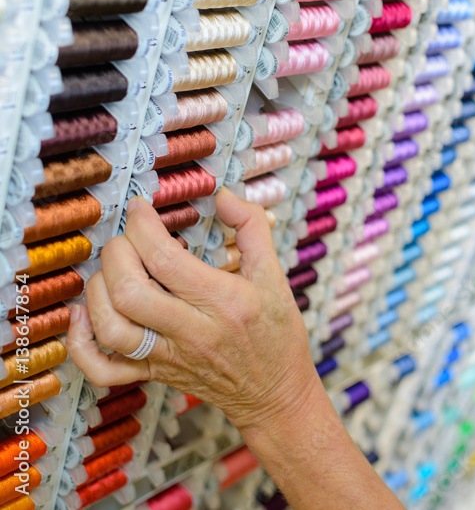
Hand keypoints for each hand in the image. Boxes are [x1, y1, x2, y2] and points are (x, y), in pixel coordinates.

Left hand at [66, 188, 321, 430]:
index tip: (140, 209)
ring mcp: (169, 358)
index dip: (144, 227)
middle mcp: (193, 332)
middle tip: (127, 237)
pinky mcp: (154, 375)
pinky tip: (86, 316)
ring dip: (99, 290)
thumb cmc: (277, 335)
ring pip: (112, 328)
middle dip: (117, 253)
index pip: (167, 260)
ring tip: (112, 270)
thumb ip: (251, 228)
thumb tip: (223, 195)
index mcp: (226, 303)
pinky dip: (82, 343)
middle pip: (130, 292)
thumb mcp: (276, 275)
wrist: (275, 394)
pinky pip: (103, 369)